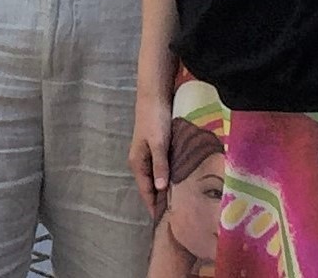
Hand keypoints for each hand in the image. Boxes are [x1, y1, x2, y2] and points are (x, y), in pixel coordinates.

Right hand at [129, 82, 173, 219]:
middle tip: (175, 216)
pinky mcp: (157, 148)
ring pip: (156, 177)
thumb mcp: (159, 143)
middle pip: (150, 186)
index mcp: (137, 162)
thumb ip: (160, 165)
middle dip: (160, 201)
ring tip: (179, 203)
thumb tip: (160, 188)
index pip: (145, 191)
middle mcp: (140, 161)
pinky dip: (169, 177)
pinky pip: (162, 169)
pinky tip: (179, 181)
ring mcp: (148, 154)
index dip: (153, 206)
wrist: (154, 96)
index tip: (164, 222)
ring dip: (165, 189)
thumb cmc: (155, 120)